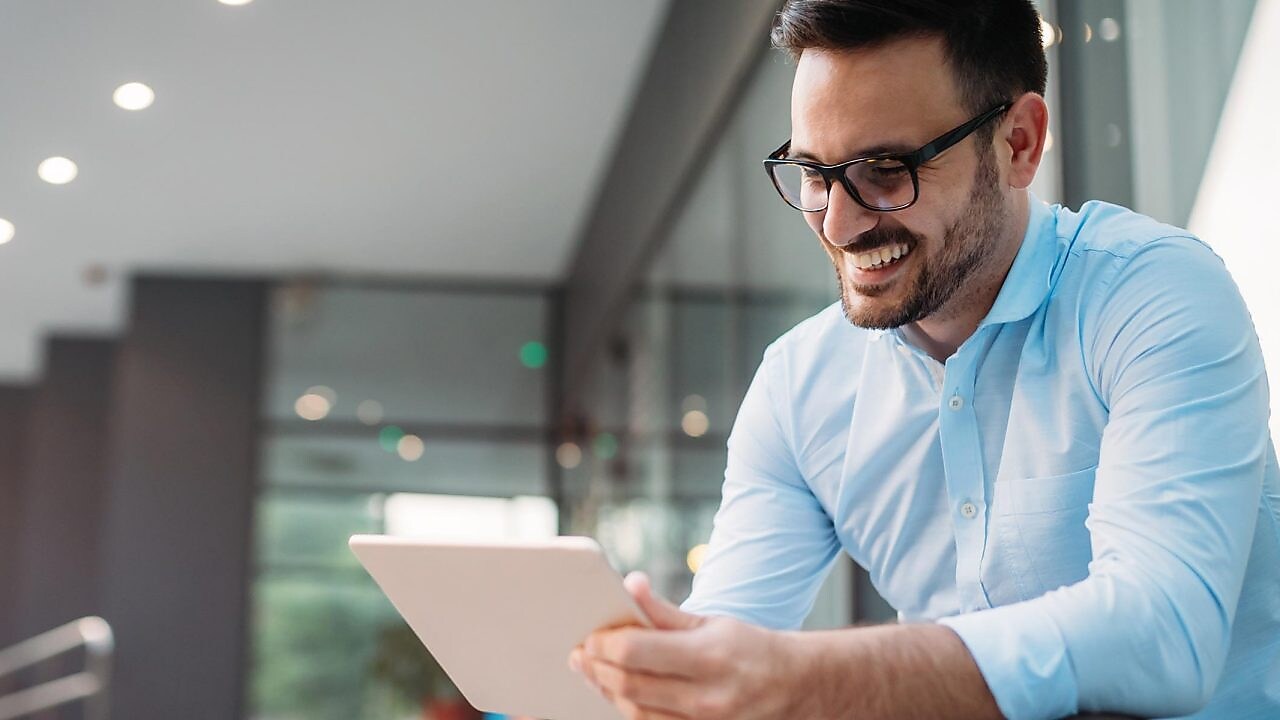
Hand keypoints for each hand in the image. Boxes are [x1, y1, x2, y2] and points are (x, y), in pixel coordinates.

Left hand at [567, 572, 803, 719]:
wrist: (795, 687)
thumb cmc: (750, 649)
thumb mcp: (711, 621)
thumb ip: (664, 610)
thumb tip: (629, 584)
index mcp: (708, 656)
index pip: (635, 653)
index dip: (604, 645)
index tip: (590, 636)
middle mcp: (706, 697)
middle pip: (628, 687)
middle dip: (597, 669)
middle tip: (581, 654)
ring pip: (635, 713)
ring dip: (607, 691)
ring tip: (594, 671)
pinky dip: (629, 708)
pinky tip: (620, 691)